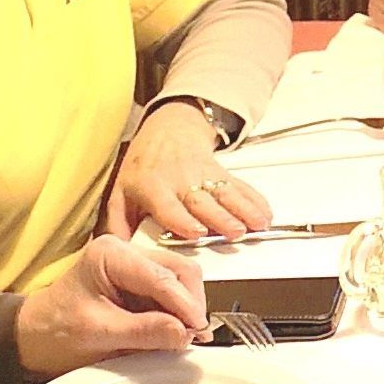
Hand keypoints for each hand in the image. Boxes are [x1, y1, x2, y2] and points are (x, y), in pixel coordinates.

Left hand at [18, 234, 207, 378]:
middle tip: (194, 335)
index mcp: (110, 255)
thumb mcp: (98, 334)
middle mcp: (127, 252)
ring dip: (187, 309)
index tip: (198, 328)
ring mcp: (137, 266)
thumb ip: (143, 332)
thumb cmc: (55, 332)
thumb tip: (184, 333)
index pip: (160, 275)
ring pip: (182, 280)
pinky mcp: (142, 284)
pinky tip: (178, 332)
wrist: (34, 338)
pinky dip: (179, 313)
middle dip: (190, 303)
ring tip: (186, 337)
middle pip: (179, 270)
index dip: (184, 303)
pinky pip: (172, 293)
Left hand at [105, 102, 272, 240]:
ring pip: (226, 193)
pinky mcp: (221, 173)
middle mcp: (180, 181)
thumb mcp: (120, 193)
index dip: (183, 219)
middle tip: (235, 232)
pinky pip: (241, 187)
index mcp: (153, 187)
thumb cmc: (143, 167)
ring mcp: (203, 175)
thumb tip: (118, 252)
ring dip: (245, 209)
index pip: (169, 206)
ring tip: (258, 224)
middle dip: (221, 217)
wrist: (166, 131)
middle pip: (203, 200)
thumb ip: (118, 224)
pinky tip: (265, 213)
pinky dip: (255, 200)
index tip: (197, 232)